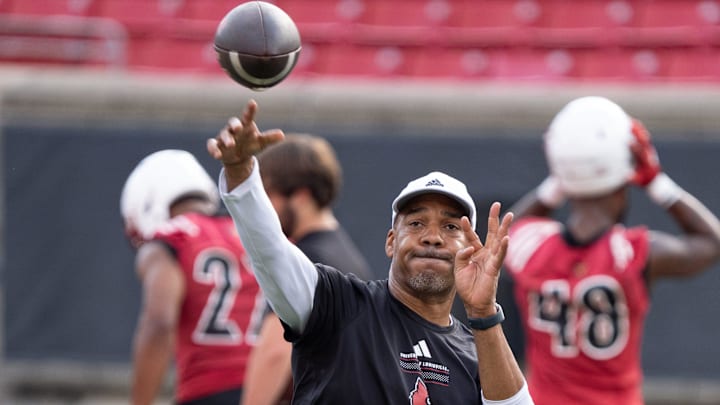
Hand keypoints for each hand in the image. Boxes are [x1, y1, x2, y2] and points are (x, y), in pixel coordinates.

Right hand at [206, 99, 284, 166]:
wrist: (238, 158)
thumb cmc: (250, 145)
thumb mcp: (261, 143)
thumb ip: (270, 138)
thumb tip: (282, 135)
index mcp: (245, 126)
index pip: (248, 116)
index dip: (250, 110)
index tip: (253, 103)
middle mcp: (233, 129)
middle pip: (232, 123)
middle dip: (234, 125)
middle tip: (238, 128)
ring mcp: (224, 137)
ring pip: (223, 134)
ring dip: (226, 139)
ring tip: (230, 145)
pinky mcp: (217, 146)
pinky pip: (212, 145)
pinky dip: (213, 149)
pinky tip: (216, 155)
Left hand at [454, 202, 512, 316]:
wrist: (474, 303)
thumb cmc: (467, 286)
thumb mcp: (458, 268)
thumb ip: (461, 255)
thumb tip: (469, 247)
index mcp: (476, 253)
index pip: (472, 236)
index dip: (467, 227)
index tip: (462, 217)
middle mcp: (486, 254)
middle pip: (491, 233)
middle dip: (494, 219)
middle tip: (497, 205)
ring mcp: (492, 260)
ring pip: (499, 241)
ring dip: (504, 228)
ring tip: (509, 215)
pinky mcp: (495, 268)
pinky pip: (500, 256)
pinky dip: (503, 247)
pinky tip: (507, 237)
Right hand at [630, 118, 660, 186]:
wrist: (655, 178)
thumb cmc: (645, 180)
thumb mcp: (640, 181)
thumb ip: (634, 179)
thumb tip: (627, 177)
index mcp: (647, 161)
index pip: (641, 153)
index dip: (635, 147)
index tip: (629, 141)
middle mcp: (649, 153)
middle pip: (644, 141)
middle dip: (638, 133)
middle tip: (630, 126)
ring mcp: (648, 148)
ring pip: (643, 136)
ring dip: (638, 129)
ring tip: (630, 121)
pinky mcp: (646, 146)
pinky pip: (641, 135)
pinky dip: (636, 129)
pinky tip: (629, 123)